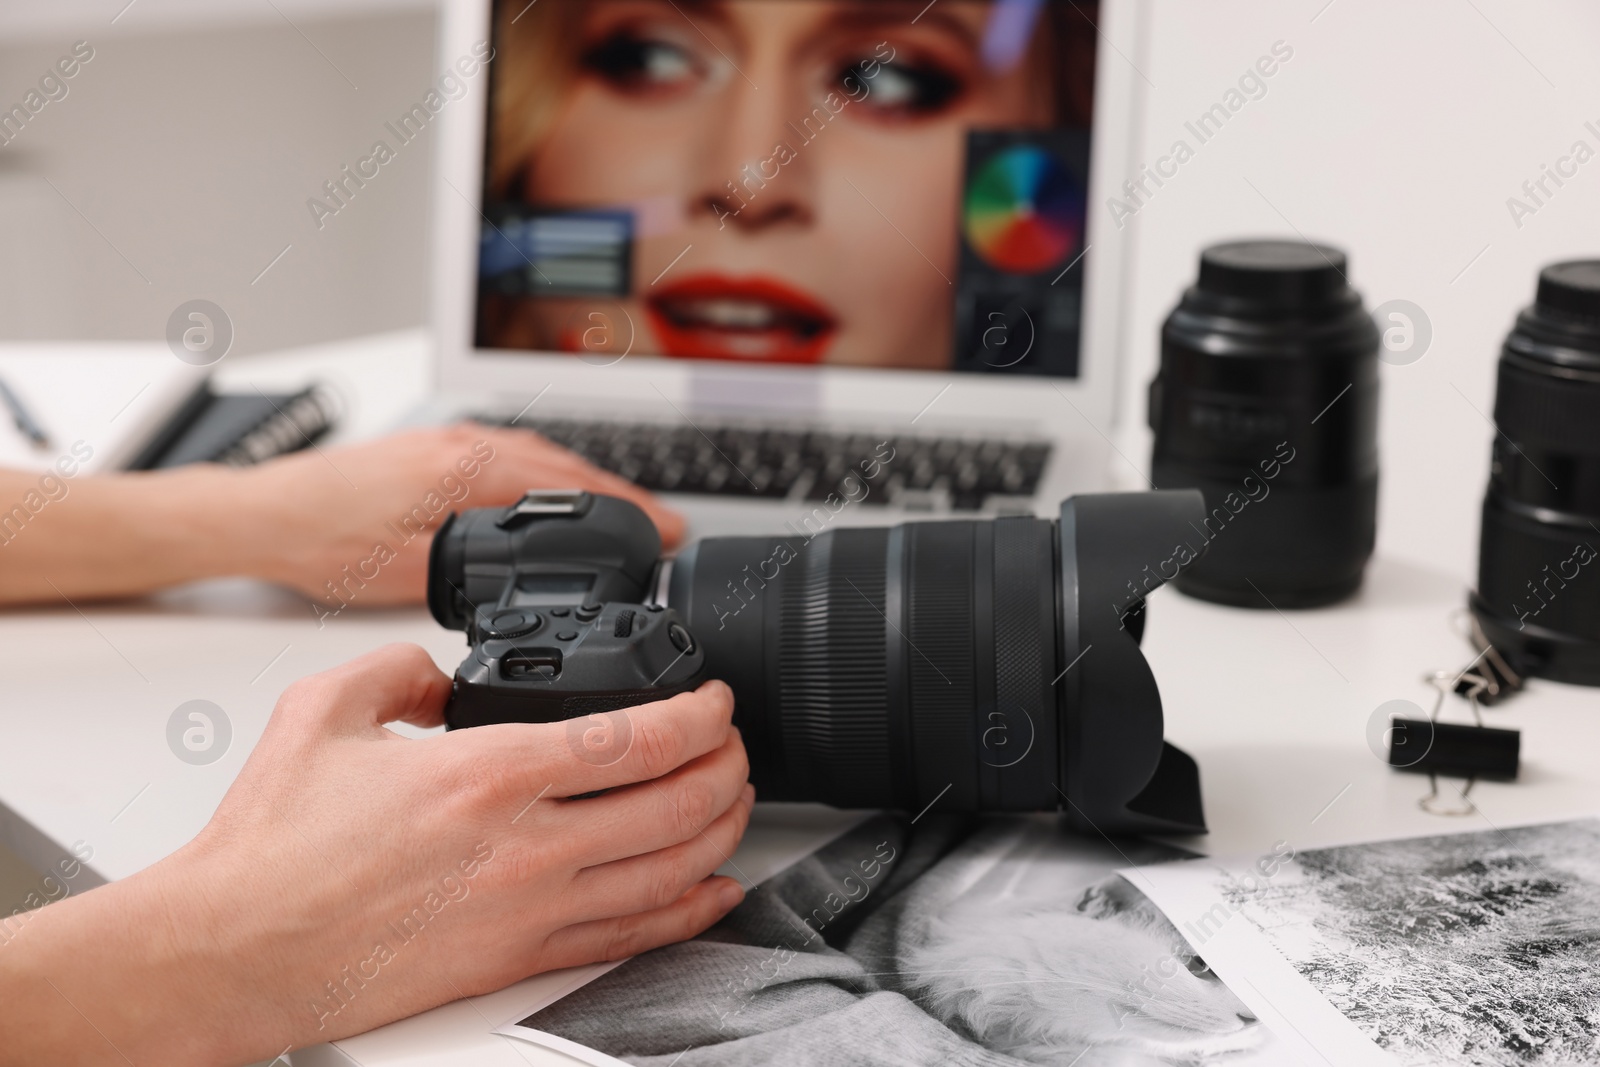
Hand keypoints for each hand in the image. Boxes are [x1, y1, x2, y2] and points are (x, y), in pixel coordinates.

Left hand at [0, 423, 682, 606]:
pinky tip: (553, 494)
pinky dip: (550, 475)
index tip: (669, 531)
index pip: (571, 484)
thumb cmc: (319, 539)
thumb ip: (472, 571)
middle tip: (665, 525)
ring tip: (624, 510)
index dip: (628, 509)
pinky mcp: (433, 449)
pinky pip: (513, 455)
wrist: (263, 514)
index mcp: (467, 469)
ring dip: (588, 481)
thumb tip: (524, 581)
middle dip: (621, 494)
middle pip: (566, 464)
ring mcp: (449, 441)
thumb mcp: (408, 572)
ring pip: (540, 456)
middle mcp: (464, 444)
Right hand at [0, 646, 751, 1065]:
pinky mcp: (517, 959)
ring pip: (670, 872)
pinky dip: (689, 911)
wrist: (234, 947)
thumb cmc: (272, 845)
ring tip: (737, 802)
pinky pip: (633, 937)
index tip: (716, 700)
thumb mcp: (327, 709)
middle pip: (676, 804)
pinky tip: (712, 891)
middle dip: (729, 767)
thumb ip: (400, 668)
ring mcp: (529, 909)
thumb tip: (444, 672)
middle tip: (737, 745)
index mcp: (489, 771)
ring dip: (722, 832)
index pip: (638, 736)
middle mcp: (525, 844)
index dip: (701, 713)